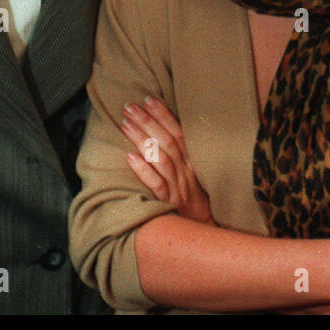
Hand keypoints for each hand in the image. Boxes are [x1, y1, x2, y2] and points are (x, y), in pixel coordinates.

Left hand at [122, 97, 213, 225]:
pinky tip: (130, 157)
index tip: (149, 99)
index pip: (179, 132)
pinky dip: (144, 170)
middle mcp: (187, 171)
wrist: (204, 230)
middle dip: (148, 121)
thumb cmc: (196, 200)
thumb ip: (181, 156)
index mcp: (194, 161)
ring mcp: (179, 187)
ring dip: (143, 139)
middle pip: (168, 141)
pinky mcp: (170, 202)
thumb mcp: (194, 174)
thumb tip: (159, 132)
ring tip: (125, 124)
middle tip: (129, 107)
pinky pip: (157, 184)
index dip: (164, 115)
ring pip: (161, 158)